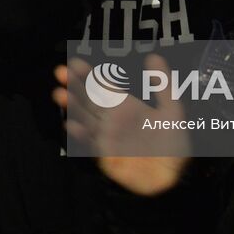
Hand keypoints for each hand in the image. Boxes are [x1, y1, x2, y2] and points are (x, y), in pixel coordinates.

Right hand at [53, 55, 190, 196]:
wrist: (173, 178)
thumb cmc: (173, 144)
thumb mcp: (172, 110)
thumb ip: (163, 83)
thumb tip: (153, 56)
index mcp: (124, 106)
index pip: (102, 86)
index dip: (88, 74)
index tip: (75, 62)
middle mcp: (111, 119)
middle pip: (88, 99)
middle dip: (73, 85)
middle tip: (60, 71)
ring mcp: (106, 137)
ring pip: (84, 118)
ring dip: (71, 106)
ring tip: (59, 93)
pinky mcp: (105, 155)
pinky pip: (90, 143)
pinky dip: (79, 135)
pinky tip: (71, 124)